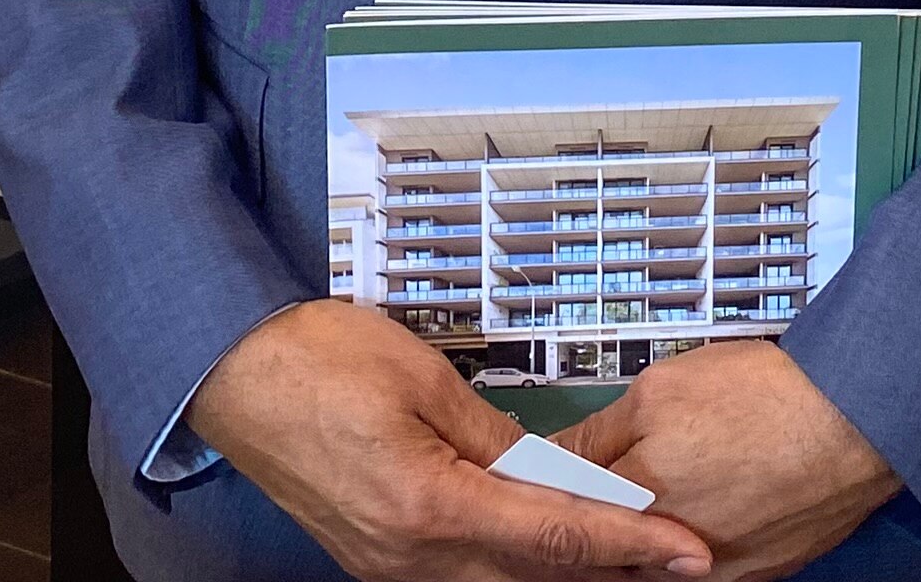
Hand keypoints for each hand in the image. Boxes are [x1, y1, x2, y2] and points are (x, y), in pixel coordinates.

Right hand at [188, 300, 715, 581]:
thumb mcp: (424, 377)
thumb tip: (547, 470)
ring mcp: (388, 564)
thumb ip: (496, 434)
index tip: (688, 553)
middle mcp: (408, 555)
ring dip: (559, 569)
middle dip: (607, 570)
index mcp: (428, 505)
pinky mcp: (374, 557)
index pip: (553, 537)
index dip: (631, 547)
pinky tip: (541, 540)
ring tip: (622, 549)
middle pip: (531, 578)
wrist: (233, 373)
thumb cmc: (316, 359)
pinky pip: (459, 573)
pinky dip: (510, 562)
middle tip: (673, 555)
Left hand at [560, 341, 899, 581]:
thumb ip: (599, 430)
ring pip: (651, 561)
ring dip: (644, 531)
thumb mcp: (661, 388)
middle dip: (597, 513)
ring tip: (677, 479)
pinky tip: (714, 496)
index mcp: (637, 497)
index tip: (542, 473)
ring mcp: (712, 569)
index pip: (566, 507)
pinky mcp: (750, 575)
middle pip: (606, 544)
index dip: (550, 485)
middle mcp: (669, 549)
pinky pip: (698, 565)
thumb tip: (555, 455)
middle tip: (614, 473)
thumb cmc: (769, 397)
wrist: (856, 419)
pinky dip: (690, 540)